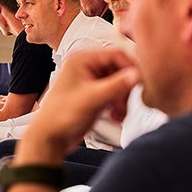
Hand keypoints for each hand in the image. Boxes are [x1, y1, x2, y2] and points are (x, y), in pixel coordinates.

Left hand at [17, 49, 139, 163]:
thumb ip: (115, 86)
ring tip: (119, 113)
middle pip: (120, 70)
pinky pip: (116, 95)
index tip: (141, 82)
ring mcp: (92, 82)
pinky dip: (119, 106)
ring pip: (121, 84)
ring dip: (124, 99)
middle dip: (126, 88)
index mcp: (81, 60)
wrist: (51, 137)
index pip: (116, 54)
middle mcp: (87, 68)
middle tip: (126, 102)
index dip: (130, 68)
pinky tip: (116, 117)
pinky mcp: (96, 95)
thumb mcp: (91, 99)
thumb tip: (136, 75)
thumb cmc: (59, 116)